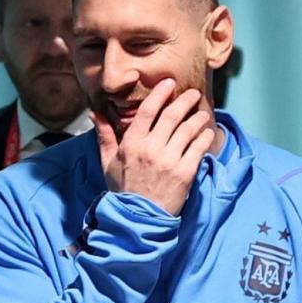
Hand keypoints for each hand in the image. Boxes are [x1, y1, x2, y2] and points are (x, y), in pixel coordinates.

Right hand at [93, 79, 214, 215]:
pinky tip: (206, 133)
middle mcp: (151, 149)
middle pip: (172, 116)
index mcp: (131, 144)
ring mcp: (169, 160)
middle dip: (185, 101)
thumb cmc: (122, 189)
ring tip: (202, 114)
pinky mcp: (185, 173)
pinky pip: (198, 147)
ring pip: (188, 129)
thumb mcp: (107, 162)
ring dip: (197, 118)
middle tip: (194, 93)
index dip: (160, 94)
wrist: (137, 219)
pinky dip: (204, 137)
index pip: (147, 111)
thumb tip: (94, 113)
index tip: (169, 83)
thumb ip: (104, 135)